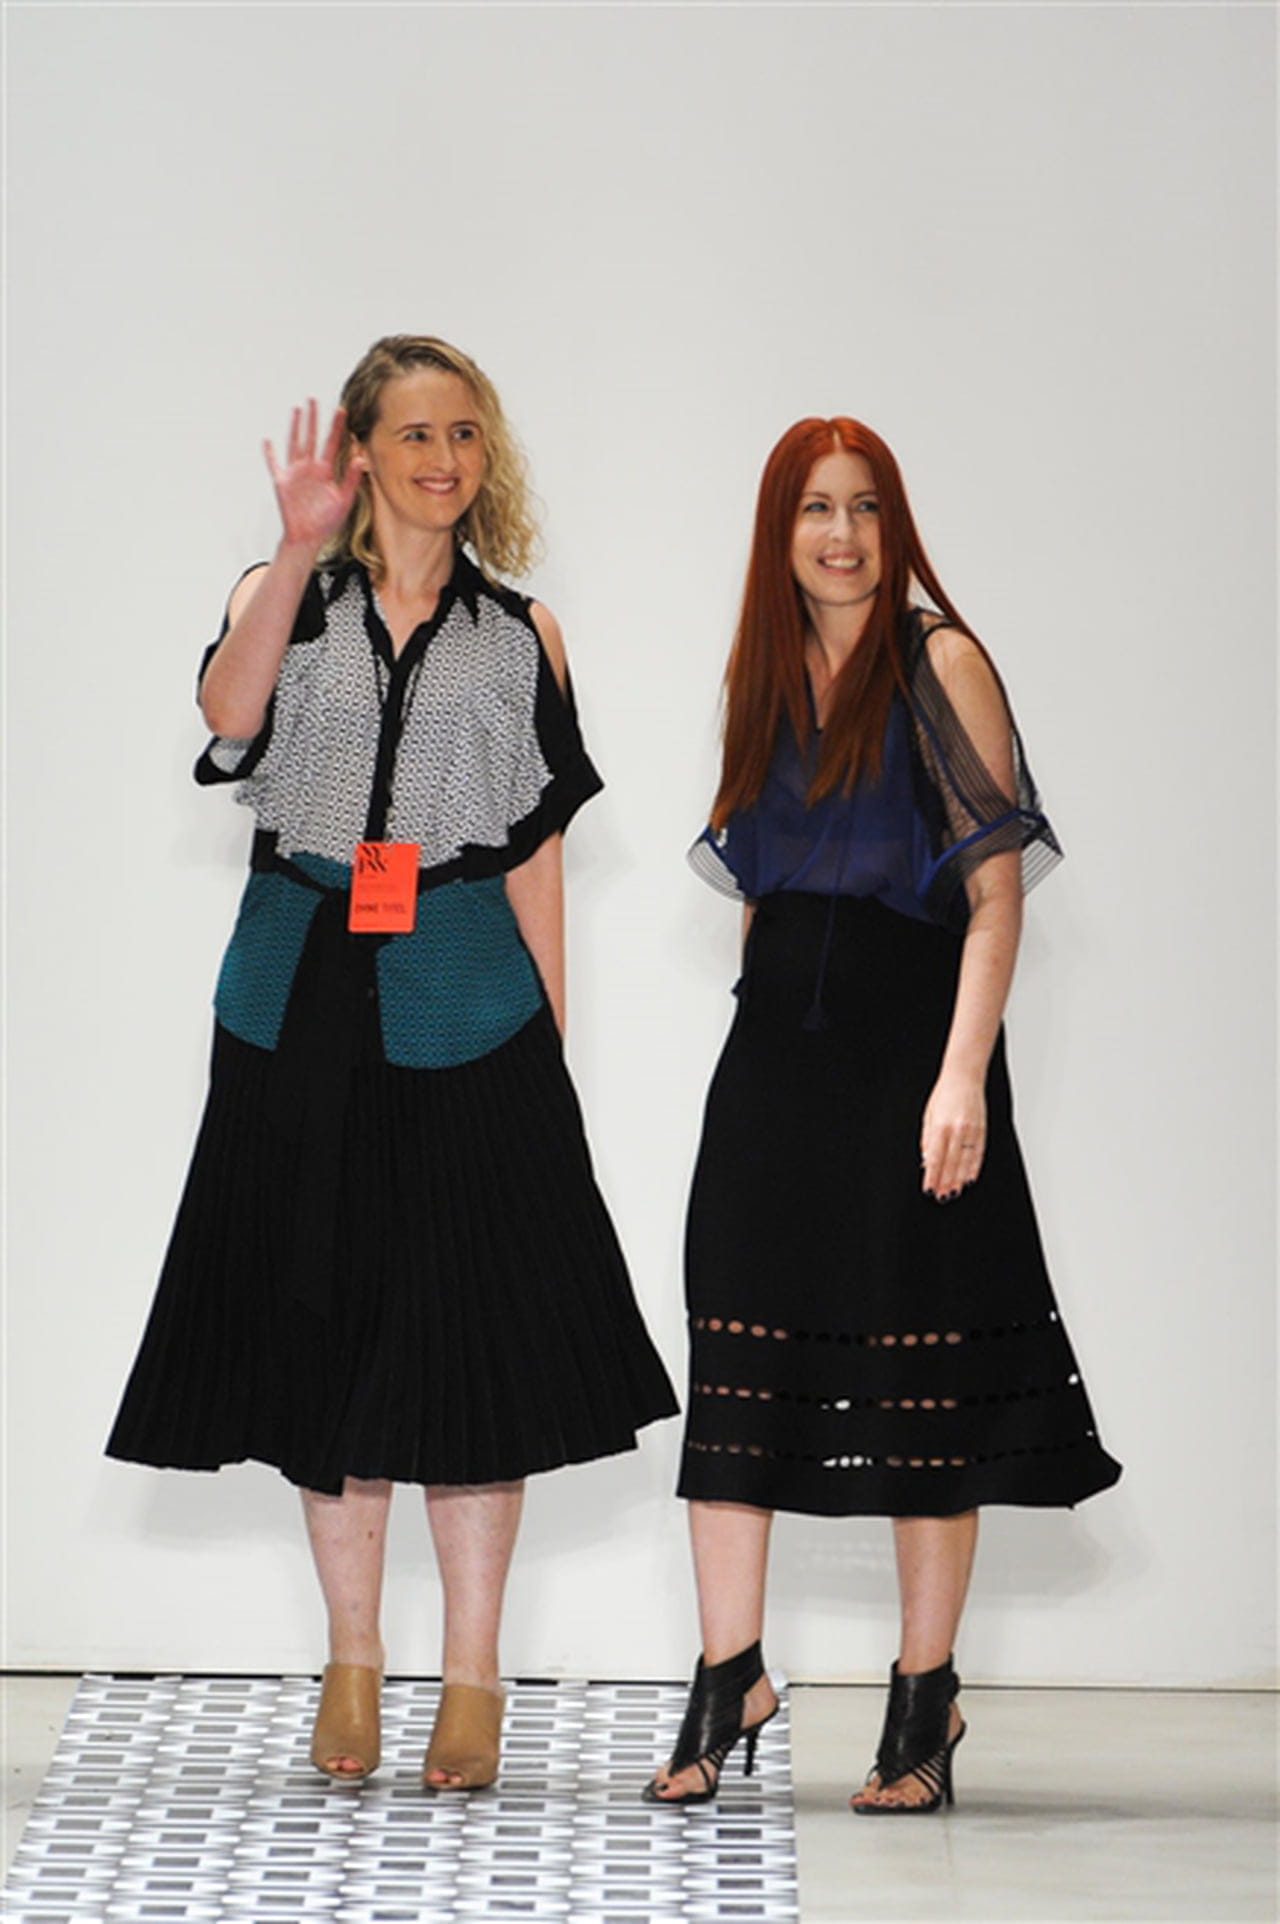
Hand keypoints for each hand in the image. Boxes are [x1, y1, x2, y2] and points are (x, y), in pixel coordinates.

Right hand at [263, 399, 364, 550]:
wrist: (309, 537)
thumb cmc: (327, 522)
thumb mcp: (344, 500)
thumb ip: (352, 479)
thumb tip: (362, 459)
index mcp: (327, 471)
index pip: (333, 444)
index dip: (337, 427)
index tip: (341, 410)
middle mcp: (311, 468)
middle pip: (312, 437)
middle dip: (314, 419)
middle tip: (315, 400)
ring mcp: (296, 473)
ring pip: (295, 444)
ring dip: (295, 427)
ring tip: (297, 410)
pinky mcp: (282, 482)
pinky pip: (274, 464)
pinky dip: (270, 453)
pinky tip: (267, 441)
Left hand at [920, 1072, 985, 1201]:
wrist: (964, 1077)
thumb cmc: (944, 1094)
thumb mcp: (928, 1115)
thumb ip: (927, 1139)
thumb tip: (926, 1160)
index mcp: (940, 1126)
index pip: (935, 1158)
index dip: (932, 1176)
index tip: (929, 1188)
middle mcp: (956, 1129)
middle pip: (950, 1163)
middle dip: (945, 1181)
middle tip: (941, 1196)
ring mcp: (971, 1130)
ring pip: (965, 1161)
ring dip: (959, 1178)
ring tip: (954, 1191)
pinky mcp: (981, 1130)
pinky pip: (978, 1153)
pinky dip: (974, 1167)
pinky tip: (969, 1178)